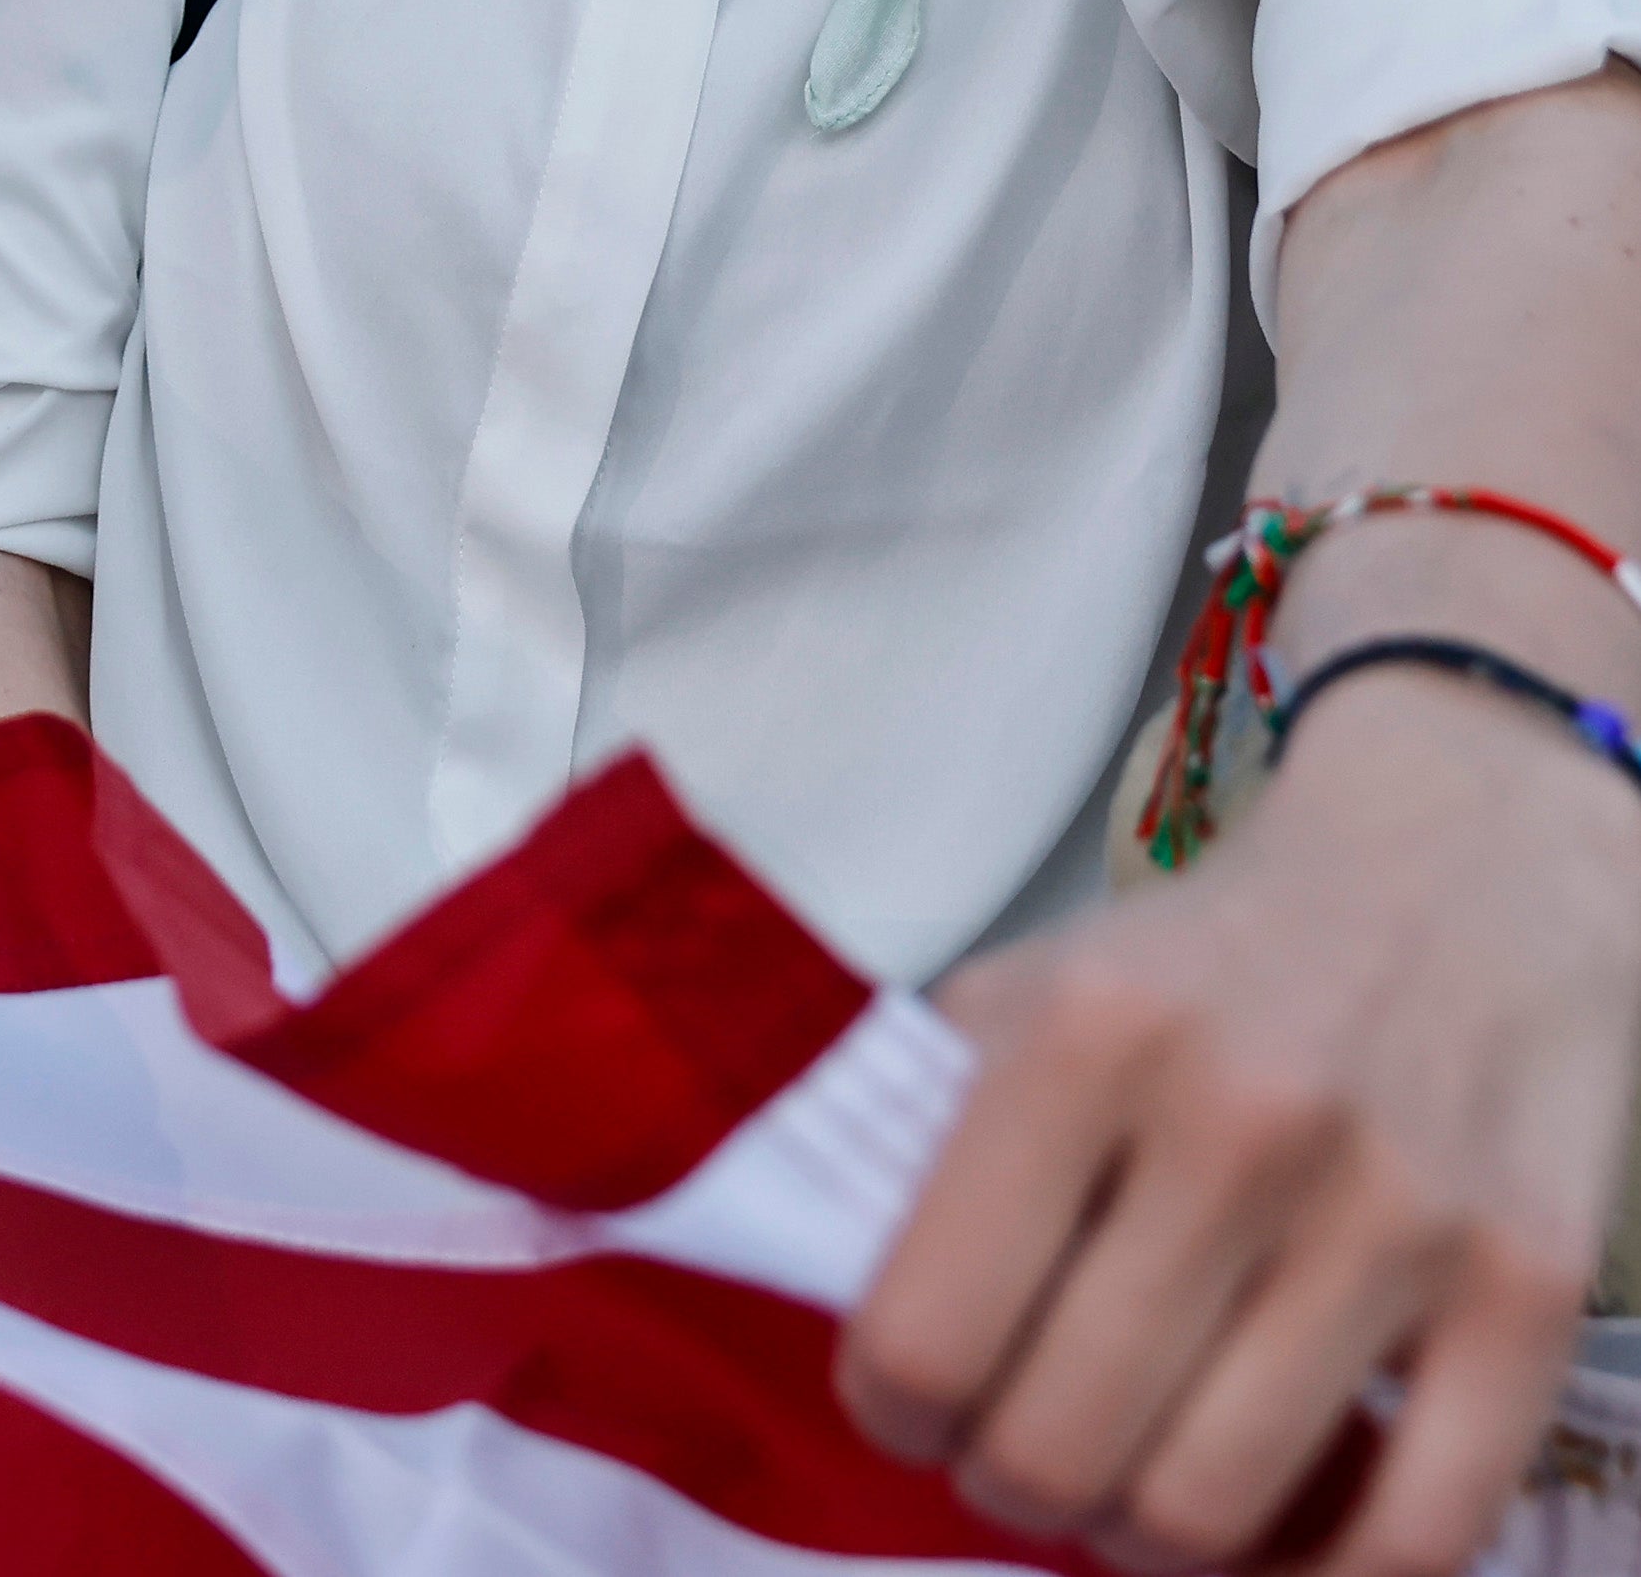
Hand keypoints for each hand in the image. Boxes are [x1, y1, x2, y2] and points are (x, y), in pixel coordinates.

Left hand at [844, 670, 1640, 1572]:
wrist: (1467, 868)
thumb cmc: (1208, 960)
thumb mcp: (1031, 992)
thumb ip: (933, 1135)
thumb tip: (842, 1313)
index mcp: (1082, 1040)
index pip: (926, 1327)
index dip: (892, 1411)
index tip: (906, 1408)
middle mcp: (1241, 1123)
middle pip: (1061, 1443)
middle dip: (1009, 1484)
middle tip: (1017, 1455)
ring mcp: (1401, 1215)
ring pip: (1210, 1505)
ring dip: (1143, 1535)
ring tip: (1130, 1486)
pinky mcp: (1536, 1291)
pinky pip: (1418, 1531)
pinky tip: (1274, 1541)